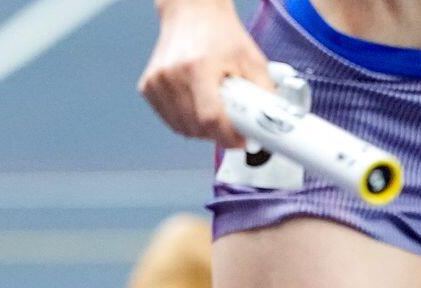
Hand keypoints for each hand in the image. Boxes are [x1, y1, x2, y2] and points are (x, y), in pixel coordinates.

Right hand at [138, 0, 269, 147]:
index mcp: (198, 66)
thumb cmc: (220, 33)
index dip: (228, 136)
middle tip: (231, 119)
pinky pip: (170, 121)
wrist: (192, 12)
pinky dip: (186, 120)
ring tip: (213, 106)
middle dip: (217, 132)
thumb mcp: (250, 59)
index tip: (241, 140)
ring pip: (183, 129)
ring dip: (202, 129)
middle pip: (196, 128)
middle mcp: (173, 75)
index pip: (210, 118)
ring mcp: (157, 82)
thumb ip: (263, 92)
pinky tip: (196, 103)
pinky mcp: (148, 87)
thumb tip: (272, 122)